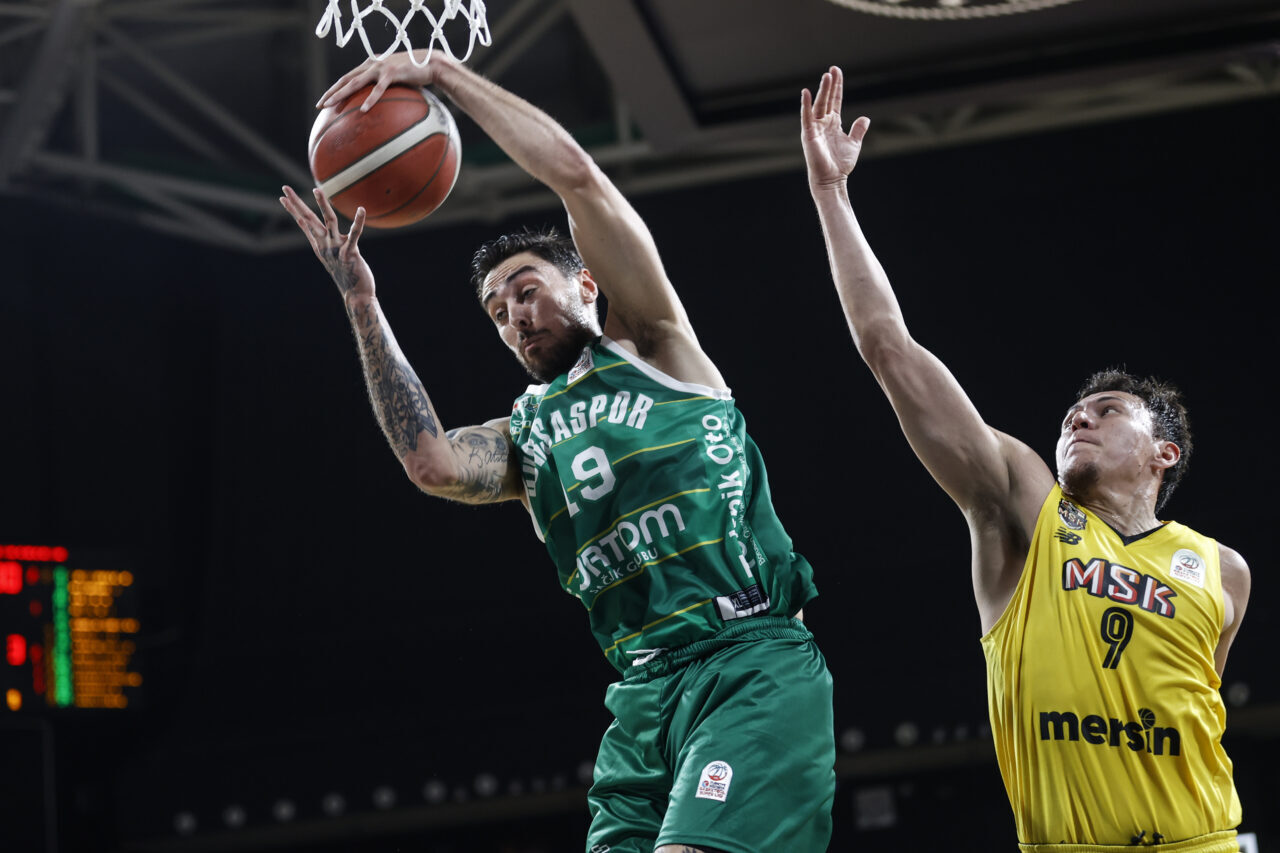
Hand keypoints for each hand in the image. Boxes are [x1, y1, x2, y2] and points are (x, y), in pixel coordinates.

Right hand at [279, 185, 374, 300]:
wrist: (355, 294)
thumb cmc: (345, 273)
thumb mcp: (330, 256)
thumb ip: (324, 242)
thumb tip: (321, 233)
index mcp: (319, 245)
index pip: (303, 223)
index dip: (293, 210)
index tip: (282, 197)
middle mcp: (324, 245)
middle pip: (308, 219)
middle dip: (296, 203)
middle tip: (284, 187)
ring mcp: (336, 248)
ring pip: (328, 222)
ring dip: (322, 205)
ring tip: (316, 189)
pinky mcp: (350, 253)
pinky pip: (355, 234)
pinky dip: (358, 222)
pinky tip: (361, 209)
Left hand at [317, 49, 449, 111]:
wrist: (431, 64)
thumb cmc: (415, 75)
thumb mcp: (397, 81)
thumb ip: (386, 90)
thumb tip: (382, 110)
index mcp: (371, 65)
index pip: (348, 77)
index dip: (335, 89)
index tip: (325, 101)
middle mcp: (372, 64)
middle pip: (346, 79)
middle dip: (331, 92)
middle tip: (320, 106)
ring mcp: (381, 67)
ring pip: (356, 82)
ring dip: (341, 94)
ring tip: (331, 106)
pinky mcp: (392, 72)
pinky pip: (378, 89)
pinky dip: (370, 99)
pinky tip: (363, 110)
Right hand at [801, 66, 870, 192]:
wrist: (832, 179)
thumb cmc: (841, 164)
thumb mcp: (854, 143)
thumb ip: (858, 129)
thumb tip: (865, 118)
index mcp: (833, 123)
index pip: (835, 100)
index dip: (837, 86)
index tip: (837, 72)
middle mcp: (823, 123)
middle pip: (827, 99)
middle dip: (830, 84)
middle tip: (832, 69)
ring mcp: (815, 128)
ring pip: (818, 105)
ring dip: (822, 90)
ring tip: (826, 76)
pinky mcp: (808, 134)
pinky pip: (806, 117)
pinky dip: (806, 105)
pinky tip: (806, 92)